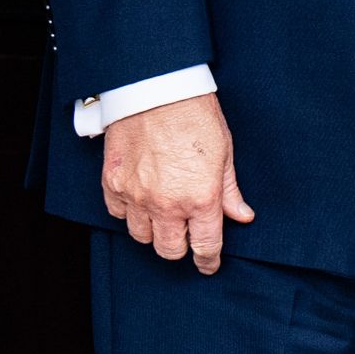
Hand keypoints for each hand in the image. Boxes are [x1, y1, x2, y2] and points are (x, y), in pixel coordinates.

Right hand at [100, 92, 254, 274]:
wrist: (156, 88)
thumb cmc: (195, 115)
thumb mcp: (224, 153)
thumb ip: (230, 191)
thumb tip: (241, 215)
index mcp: (201, 199)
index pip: (206, 246)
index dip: (209, 261)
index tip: (209, 264)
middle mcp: (167, 204)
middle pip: (170, 250)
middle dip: (181, 249)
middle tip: (186, 237)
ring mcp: (137, 196)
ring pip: (141, 237)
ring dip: (154, 231)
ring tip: (163, 216)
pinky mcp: (113, 183)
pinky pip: (118, 214)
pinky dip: (128, 213)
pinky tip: (140, 200)